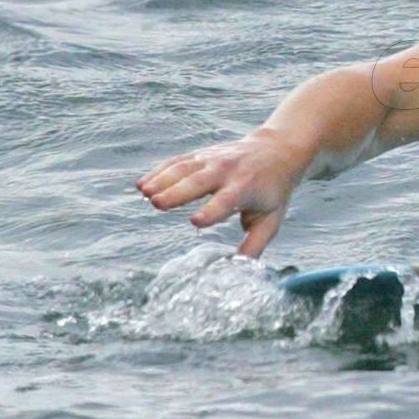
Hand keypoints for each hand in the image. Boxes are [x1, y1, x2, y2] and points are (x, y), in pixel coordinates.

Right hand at [136, 129, 309, 258]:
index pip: (227, 200)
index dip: (212, 211)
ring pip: (184, 168)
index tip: (195, 221)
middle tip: (156, 203)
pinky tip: (142, 184)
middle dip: (178, 192)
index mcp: (246, 188)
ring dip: (162, 179)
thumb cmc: (273, 190)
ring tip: (144, 193)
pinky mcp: (201, 155)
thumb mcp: (271, 218)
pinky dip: (159, 171)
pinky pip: (177, 161)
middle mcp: (227, 171)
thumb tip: (238, 268)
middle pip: (199, 181)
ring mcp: (212, 159)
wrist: (277, 150)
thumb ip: (254, 244)